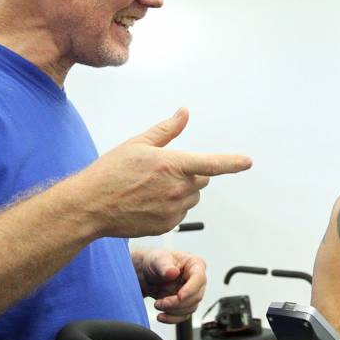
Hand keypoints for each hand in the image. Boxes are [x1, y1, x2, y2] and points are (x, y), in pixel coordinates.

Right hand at [72, 108, 251, 236]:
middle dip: (191, 174)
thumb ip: (166, 130)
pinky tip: (149, 203)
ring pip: (192, 198)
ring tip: (152, 189)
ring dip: (182, 192)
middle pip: (202, 180)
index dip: (232, 162)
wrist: (91, 205)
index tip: (247, 162)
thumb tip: (184, 113)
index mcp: (172, 164)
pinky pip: (181, 214)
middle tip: (163, 172)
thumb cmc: (111, 172)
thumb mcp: (138, 144)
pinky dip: (172, 208)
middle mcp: (177, 189)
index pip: (211, 163)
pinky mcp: (167, 225)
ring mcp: (173, 210)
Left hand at [135, 248, 206, 323]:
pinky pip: (184, 316)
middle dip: (178, 303)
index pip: (199, 278)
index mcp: (194, 264)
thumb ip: (164, 265)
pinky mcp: (185, 304)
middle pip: (196, 296)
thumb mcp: (157, 259)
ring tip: (157, 305)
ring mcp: (191, 293)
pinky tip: (161, 316)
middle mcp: (196, 279)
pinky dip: (172, 319)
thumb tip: (173, 272)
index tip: (179, 296)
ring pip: (190, 308)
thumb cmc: (154, 262)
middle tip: (161, 303)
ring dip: (173, 311)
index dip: (190, 290)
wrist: (146, 273)